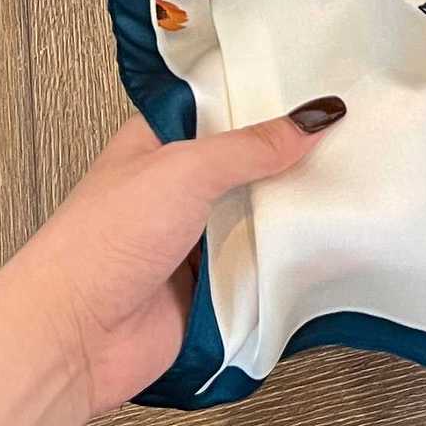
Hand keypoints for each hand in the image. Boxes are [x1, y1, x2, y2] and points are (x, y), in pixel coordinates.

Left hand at [0, 97, 347, 420]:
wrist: (72, 341)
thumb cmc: (100, 244)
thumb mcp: (184, 171)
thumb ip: (252, 145)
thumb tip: (313, 119)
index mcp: (160, 142)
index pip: (225, 105)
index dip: (269, 95)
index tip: (323, 84)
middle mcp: (178, 187)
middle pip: (251, 161)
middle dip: (292, 155)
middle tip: (353, 134)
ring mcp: (196, 238)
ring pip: (261, 213)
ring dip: (292, 210)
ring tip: (353, 183)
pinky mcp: (212, 285)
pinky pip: (263, 264)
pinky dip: (287, 258)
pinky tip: (326, 241)